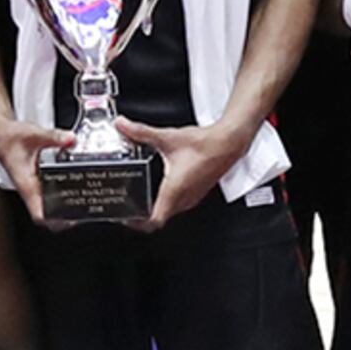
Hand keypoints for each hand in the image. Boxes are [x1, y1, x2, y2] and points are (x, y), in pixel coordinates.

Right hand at [0, 118, 72, 228]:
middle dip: (64, 218)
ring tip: (82, 204)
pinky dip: (61, 194)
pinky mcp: (36, 179)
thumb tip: (71, 140)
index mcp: (27, 185)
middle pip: (47, 215)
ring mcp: (33, 185)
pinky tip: (73, 187)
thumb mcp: (33, 134)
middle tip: (83, 213)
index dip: (55, 221)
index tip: (71, 219)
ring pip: (49, 205)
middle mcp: (29, 189)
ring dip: (64, 207)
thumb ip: (53, 136)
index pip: (39, 215)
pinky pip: (50, 192)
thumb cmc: (9, 137)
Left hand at [120, 116, 243, 229]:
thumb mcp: (167, 138)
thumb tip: (123, 126)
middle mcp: (184, 198)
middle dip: (142, 215)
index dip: (137, 224)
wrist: (228, 143)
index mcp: (174, 190)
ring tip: (142, 199)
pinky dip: (168, 202)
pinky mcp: (197, 193)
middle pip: (160, 219)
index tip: (126, 216)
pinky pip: (179, 206)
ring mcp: (192, 198)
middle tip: (129, 206)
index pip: (154, 221)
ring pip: (170, 213)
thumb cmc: (205, 145)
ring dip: (156, 209)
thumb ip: (141, 132)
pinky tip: (162, 189)